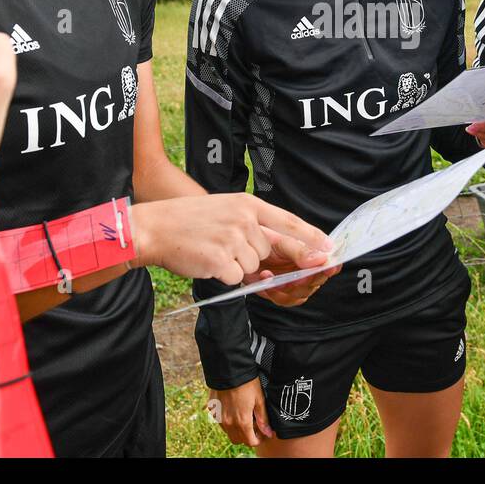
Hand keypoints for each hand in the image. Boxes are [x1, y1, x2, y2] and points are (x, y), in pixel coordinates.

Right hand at [131, 194, 332, 284]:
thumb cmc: (190, 222)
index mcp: (247, 204)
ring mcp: (234, 239)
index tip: (329, 248)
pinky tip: (208, 261)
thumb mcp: (225, 211)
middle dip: (254, 256)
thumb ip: (252, 226)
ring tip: (213, 251)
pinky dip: (225, 276)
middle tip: (229, 248)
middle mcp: (244, 219)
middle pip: (269, 250)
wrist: (155, 228)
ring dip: (237, 267)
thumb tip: (276, 254)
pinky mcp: (222, 260)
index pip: (288, 221)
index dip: (310, 237)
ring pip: (254, 267)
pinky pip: (238, 279)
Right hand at [209, 378, 270, 446]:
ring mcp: (219, 418)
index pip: (250, 442)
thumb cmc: (246, 383)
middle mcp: (229, 423)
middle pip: (238, 440)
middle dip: (247, 437)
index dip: (258, 440)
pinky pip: (221, 423)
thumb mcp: (259, 399)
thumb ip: (263, 419)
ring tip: (244, 417)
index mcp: (242, 421)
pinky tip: (234, 411)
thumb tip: (268, 433)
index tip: (261, 434)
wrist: (228, 370)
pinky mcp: (213, 411)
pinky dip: (228, 422)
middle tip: (253, 426)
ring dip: (237, 431)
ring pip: (229, 433)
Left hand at [249, 244, 341, 306]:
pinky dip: (276, 293)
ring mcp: (295, 282)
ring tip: (273, 278)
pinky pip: (285, 300)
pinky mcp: (281, 292)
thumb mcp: (282, 242)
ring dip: (289, 288)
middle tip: (297, 277)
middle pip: (317, 282)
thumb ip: (301, 251)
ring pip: (302, 293)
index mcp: (312, 254)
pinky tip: (266, 280)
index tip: (328, 268)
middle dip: (307, 280)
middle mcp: (306, 270)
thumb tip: (322, 259)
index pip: (330, 264)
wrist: (243, 249)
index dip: (331, 267)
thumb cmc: (264, 240)